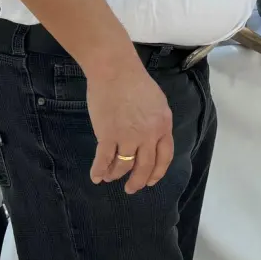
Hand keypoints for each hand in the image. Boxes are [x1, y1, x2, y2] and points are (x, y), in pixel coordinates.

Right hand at [87, 63, 174, 193]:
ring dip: (116, 174)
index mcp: (163, 125)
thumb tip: (151, 140)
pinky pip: (104, 160)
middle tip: (131, 189)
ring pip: (123, 166)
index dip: (157, 172)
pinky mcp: (108, 135)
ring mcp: (128, 136)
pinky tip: (96, 176)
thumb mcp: (156, 102)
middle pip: (145, 167)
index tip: (150, 181)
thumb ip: (156, 122)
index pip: (165, 157)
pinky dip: (99, 171)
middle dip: (137, 181)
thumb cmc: (135, 81)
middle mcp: (148, 135)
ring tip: (110, 177)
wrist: (115, 70)